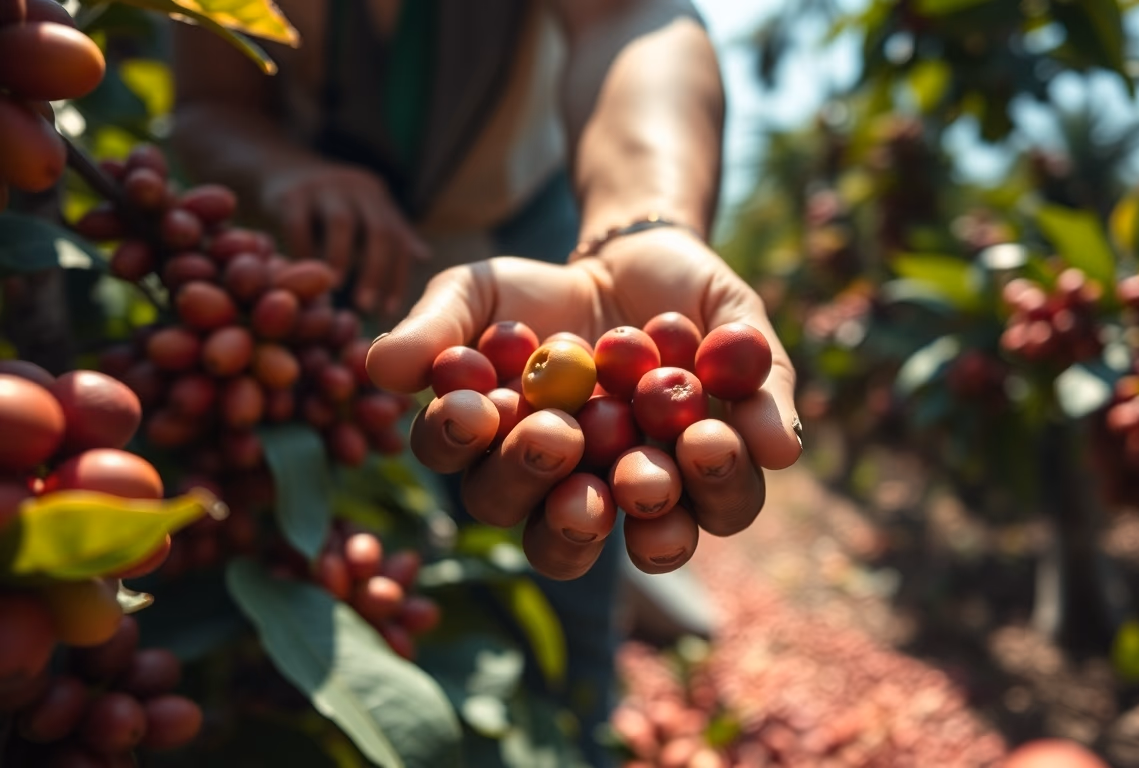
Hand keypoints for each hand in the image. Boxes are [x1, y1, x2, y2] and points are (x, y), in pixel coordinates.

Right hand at [259, 163, 429, 316]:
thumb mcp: (364, 211)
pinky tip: (303, 272)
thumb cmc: (331, 202)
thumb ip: (391, 234)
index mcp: (378, 198)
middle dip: (376, 271)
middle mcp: (358, 189)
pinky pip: (300, 224)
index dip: (397, 276)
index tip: (388, 310)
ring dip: (341, 258)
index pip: (399, 240)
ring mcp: (325, 187)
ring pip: (342, 223)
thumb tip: (424, 257)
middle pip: (379, 231)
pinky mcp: (291, 193)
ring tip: (335, 287)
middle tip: (366, 305)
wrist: (282, 167)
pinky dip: (303, 250)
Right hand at [365, 227, 802, 579]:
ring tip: (662, 466)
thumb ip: (433, 325)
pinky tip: (740, 434)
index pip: (473, 477)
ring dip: (659, 509)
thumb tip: (380, 368)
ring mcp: (652, 491)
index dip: (466, 448)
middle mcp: (575, 498)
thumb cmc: (536, 294)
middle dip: (559, 497)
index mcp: (505, 467)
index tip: (473, 404)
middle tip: (561, 439)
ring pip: (657, 536)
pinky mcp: (720, 469)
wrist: (634, 263)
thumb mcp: (476, 291)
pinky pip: (731, 496)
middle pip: (556, 532)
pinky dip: (738, 467)